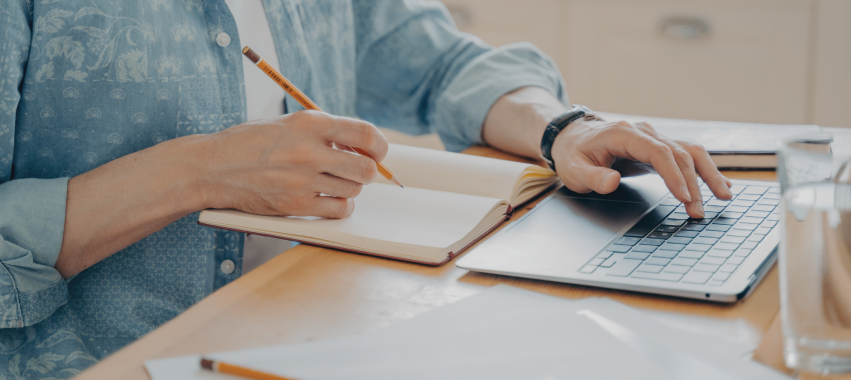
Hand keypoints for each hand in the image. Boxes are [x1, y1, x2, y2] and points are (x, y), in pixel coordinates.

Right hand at [198, 110, 388, 218]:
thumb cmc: (250, 143)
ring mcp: (303, 180)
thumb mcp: (288, 124)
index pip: (366, 134)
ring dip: (349, 189)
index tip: (377, 152)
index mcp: (310, 123)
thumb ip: (323, 132)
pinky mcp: (295, 205)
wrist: (213, 167)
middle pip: (366, 168)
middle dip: (366, 171)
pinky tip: (328, 200)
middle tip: (354, 171)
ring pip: (353, 190)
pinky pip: (338, 210)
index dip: (379, 146)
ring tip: (331, 183)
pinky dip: (340, 207)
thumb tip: (361, 146)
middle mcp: (310, 150)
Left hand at [551, 118, 732, 217]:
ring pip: (690, 152)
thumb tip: (612, 181)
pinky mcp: (658, 148)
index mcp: (623, 134)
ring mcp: (653, 138)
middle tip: (698, 211)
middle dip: (693, 183)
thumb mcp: (573, 170)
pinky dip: (704, 170)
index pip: (658, 151)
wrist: (573, 138)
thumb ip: (592, 177)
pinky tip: (720, 185)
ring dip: (708, 174)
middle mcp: (644, 133)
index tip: (683, 196)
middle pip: (679, 153)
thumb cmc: (574, 154)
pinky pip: (686, 157)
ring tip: (724, 197)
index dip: (673, 174)